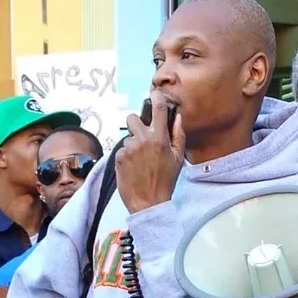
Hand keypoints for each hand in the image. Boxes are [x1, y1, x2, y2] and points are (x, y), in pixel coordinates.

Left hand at [117, 89, 185, 213]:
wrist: (148, 202)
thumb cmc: (165, 182)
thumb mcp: (178, 158)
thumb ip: (178, 134)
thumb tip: (177, 117)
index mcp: (160, 138)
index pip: (158, 108)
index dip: (156, 97)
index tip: (154, 95)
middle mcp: (144, 140)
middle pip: (132, 118)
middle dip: (136, 124)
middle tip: (141, 137)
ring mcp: (130, 148)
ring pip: (127, 137)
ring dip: (132, 145)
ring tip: (139, 161)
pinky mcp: (119, 157)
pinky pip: (121, 150)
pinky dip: (126, 157)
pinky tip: (133, 167)